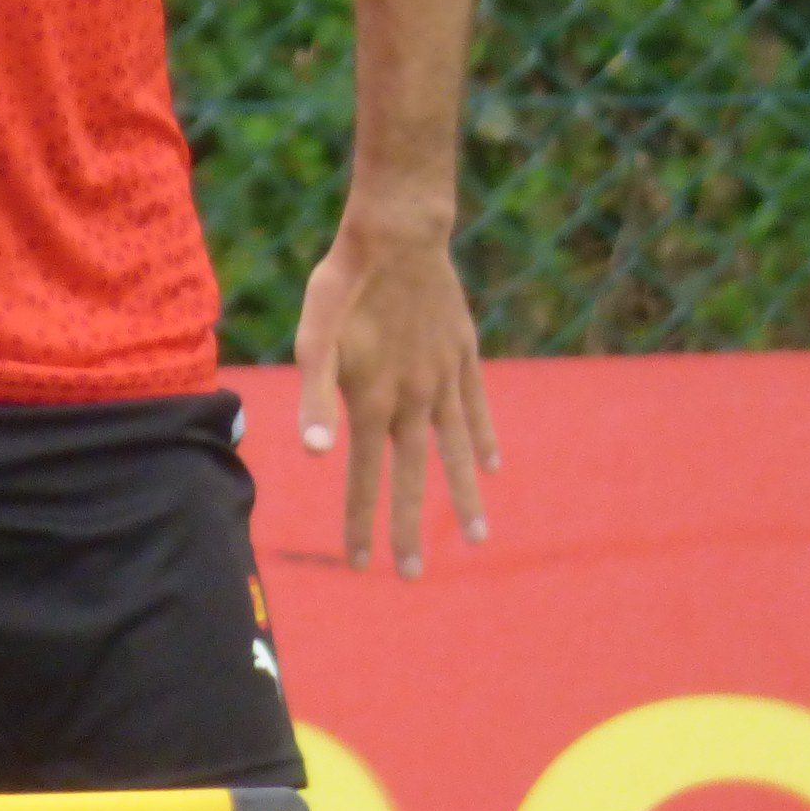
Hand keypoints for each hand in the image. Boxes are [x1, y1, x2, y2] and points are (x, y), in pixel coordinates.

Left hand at [295, 216, 498, 577]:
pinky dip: (485, 438)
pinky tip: (495, 465)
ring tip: (480, 539)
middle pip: (412, 477)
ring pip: (457, 451)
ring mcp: (444, 379)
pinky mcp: (463, 355)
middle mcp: (413, 400)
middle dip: (410, 528)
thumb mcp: (314, 336)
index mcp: (372, 400)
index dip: (360, 521)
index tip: (361, 564)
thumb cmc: (343, 284)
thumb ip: (315, 396)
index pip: (362, 476)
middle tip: (412, 576)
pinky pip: (477, 407)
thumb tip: (316, 454)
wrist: (397, 234)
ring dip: (466, 497)